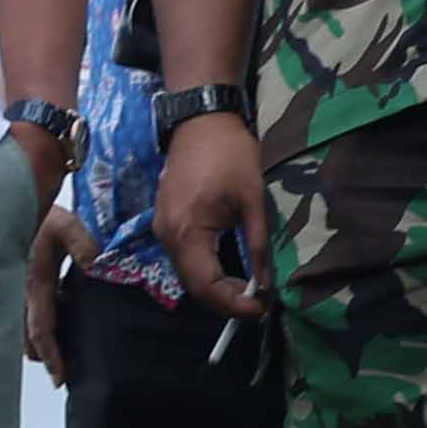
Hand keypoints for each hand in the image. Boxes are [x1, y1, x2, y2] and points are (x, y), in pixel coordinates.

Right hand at [23, 195, 93, 382]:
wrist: (25, 199)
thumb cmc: (46, 214)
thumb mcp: (66, 226)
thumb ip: (82, 245)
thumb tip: (96, 266)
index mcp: (35, 283)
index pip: (41, 328)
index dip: (50, 354)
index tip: (60, 376)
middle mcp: (24, 291)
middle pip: (29, 336)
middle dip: (44, 355)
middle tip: (62, 373)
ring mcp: (20, 288)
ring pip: (26, 326)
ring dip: (40, 341)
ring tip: (61, 353)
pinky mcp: (25, 282)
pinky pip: (30, 312)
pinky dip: (41, 325)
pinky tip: (60, 324)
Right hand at [155, 112, 270, 322]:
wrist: (201, 119)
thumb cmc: (230, 154)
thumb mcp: (252, 200)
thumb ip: (257, 245)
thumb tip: (264, 283)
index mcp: (187, 231)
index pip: (206, 286)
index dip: (233, 304)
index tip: (261, 308)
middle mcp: (167, 236)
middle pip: (194, 286)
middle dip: (225, 301)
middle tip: (257, 304)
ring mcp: (162, 229)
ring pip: (188, 275)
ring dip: (215, 289)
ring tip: (246, 292)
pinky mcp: (164, 222)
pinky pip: (184, 259)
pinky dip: (205, 272)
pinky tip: (228, 273)